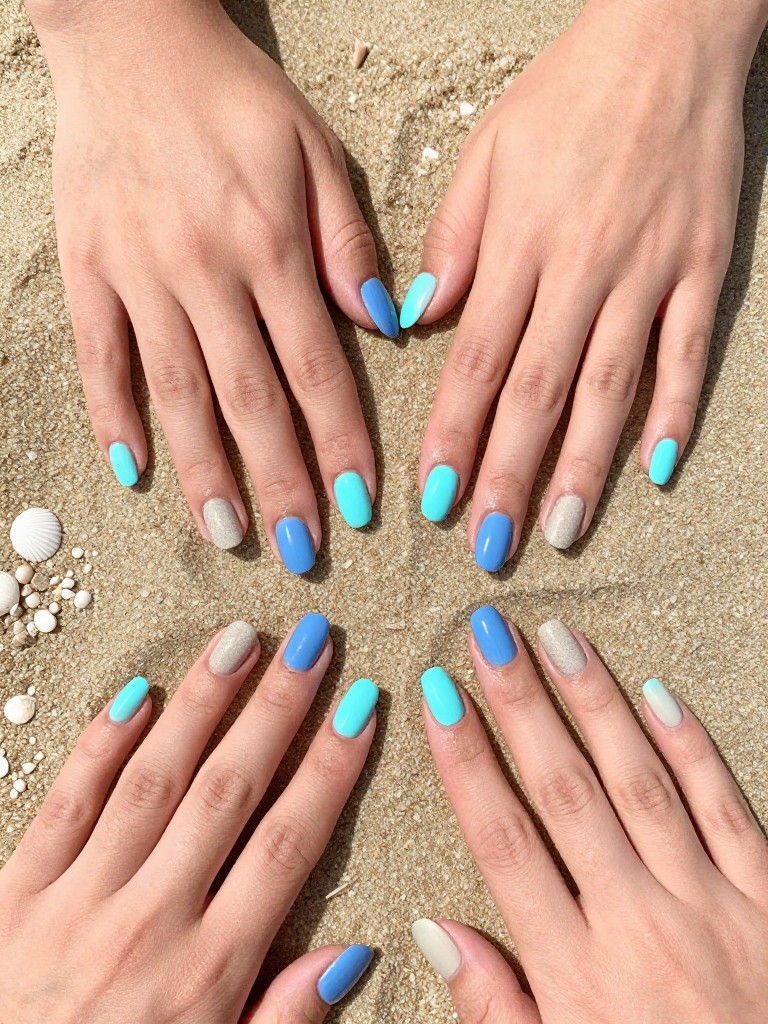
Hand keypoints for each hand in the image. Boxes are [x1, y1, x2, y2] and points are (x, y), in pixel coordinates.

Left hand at [0, 615, 378, 1021]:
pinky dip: (101, 745)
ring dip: (202, 703)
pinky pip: (65, 804)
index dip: (330, 769)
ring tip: (240, 642)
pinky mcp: (16, 893)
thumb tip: (351, 955)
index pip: (288, 845)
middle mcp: (148, 922)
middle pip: (228, 791)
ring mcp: (77, 901)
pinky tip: (137, 695)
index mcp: (207, 973)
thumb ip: (282, 1019)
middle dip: (277, 709)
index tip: (360, 708)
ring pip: (153, 779)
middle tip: (311, 644)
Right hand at [31, 0, 392, 569]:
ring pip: (175, 393)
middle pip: (249, 400)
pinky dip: (114, 414)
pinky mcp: (88, 269)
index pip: (316, 369)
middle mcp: (205, 270)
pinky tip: (133, 470)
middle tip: (303, 550)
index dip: (340, 443)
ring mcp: (138, 274)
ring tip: (228, 535)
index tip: (360, 507)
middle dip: (281, 482)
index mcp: (270, 244)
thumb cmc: (234, 96)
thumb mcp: (312, 149)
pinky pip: (100, 356)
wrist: (130, 36)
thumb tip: (383, 324)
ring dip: (204, 472)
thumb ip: (346, 242)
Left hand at [408, 0, 761, 565]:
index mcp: (518, 244)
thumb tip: (417, 317)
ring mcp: (646, 272)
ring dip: (584, 466)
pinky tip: (657, 467)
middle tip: (490, 543)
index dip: (453, 435)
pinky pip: (687, 351)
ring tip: (562, 531)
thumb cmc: (567, 97)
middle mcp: (579, 269)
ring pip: (609, 387)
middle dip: (510, 474)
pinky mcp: (701, 268)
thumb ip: (453, 242)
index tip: (433, 498)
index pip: (475, 361)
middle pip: (536, 391)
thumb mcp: (486, 152)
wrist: (667, 37)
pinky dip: (675, 410)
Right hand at [416, 606, 767, 1021]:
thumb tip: (434, 930)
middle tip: (491, 636)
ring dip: (594, 703)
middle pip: (564, 790)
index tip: (438, 696)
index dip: (465, 761)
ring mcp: (709, 903)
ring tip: (558, 638)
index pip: (503, 839)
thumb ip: (494, 1008)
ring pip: (639, 781)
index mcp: (576, 970)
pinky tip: (658, 695)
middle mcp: (637, 920)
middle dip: (521, 705)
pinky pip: (726, 810)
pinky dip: (693, 749)